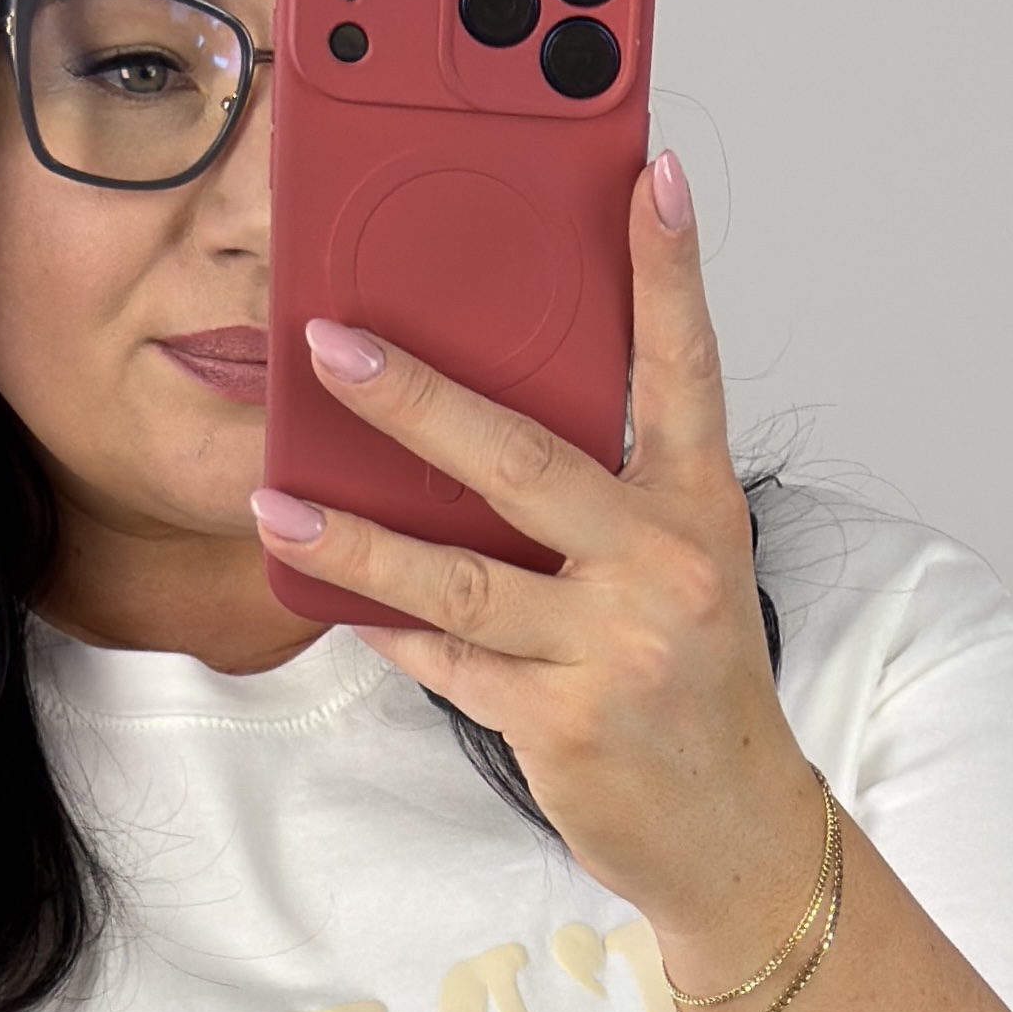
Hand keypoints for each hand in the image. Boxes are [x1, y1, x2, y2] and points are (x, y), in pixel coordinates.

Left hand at [253, 152, 824, 982]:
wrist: (737, 834)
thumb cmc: (695, 683)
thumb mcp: (681, 567)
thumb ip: (605, 494)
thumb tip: (473, 422)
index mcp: (698, 508)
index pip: (683, 368)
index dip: (667, 271)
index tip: (646, 176)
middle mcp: (664, 566)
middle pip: (523, 461)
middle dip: (416, 398)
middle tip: (328, 342)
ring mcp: (613, 649)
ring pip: (459, 576)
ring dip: (355, 537)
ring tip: (275, 503)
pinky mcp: (563, 724)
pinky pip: (451, 661)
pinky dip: (394, 629)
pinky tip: (340, 600)